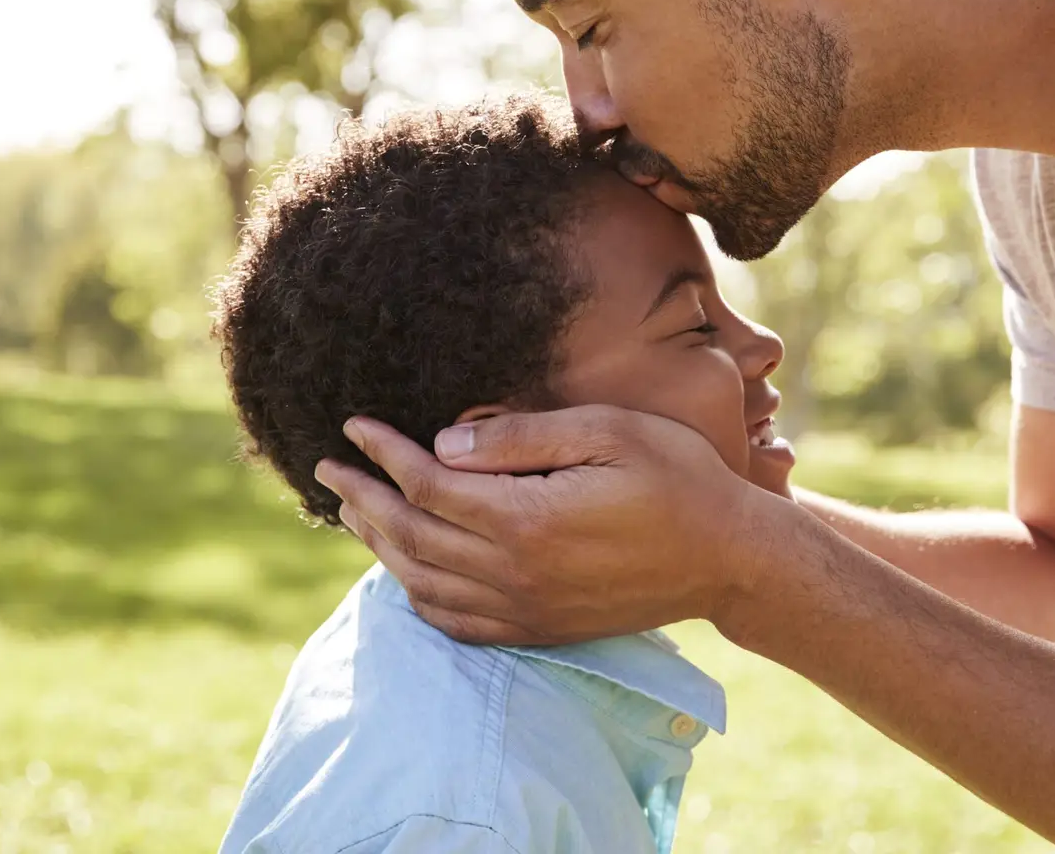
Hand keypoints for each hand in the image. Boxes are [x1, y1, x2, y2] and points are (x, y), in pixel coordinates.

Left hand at [313, 405, 771, 644]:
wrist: (729, 558)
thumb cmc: (677, 477)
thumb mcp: (607, 430)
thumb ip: (522, 435)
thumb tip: (446, 439)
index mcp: (527, 519)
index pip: (428, 485)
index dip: (384, 452)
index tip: (354, 424)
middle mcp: (516, 573)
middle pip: (411, 537)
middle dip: (362, 499)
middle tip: (326, 469)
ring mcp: (525, 609)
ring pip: (424, 583)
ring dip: (379, 546)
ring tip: (352, 511)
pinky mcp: (539, 629)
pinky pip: (456, 621)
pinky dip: (417, 595)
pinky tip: (405, 570)